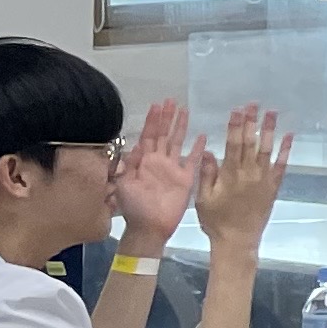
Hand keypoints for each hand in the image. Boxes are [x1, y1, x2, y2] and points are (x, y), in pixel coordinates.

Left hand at [112, 102, 198, 249]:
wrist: (148, 227)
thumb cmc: (133, 207)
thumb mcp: (124, 185)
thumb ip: (129, 165)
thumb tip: (137, 145)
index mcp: (143, 162)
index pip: (148, 136)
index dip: (152, 121)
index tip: (156, 105)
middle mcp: (158, 161)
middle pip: (163, 134)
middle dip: (166, 117)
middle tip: (171, 100)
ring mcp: (173, 168)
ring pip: (177, 142)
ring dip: (180, 126)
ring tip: (184, 110)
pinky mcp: (185, 178)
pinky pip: (193, 160)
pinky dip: (197, 148)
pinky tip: (202, 136)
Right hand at [197, 108, 288, 252]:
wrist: (238, 240)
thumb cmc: (216, 221)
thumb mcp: (203, 198)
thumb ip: (207, 173)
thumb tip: (208, 150)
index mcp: (229, 174)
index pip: (232, 144)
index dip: (235, 125)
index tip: (237, 110)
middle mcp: (249, 173)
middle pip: (251, 142)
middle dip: (251, 122)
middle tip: (254, 104)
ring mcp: (264, 179)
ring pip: (268, 149)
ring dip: (270, 130)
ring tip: (272, 112)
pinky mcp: (274, 186)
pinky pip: (282, 165)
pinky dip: (286, 150)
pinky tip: (289, 135)